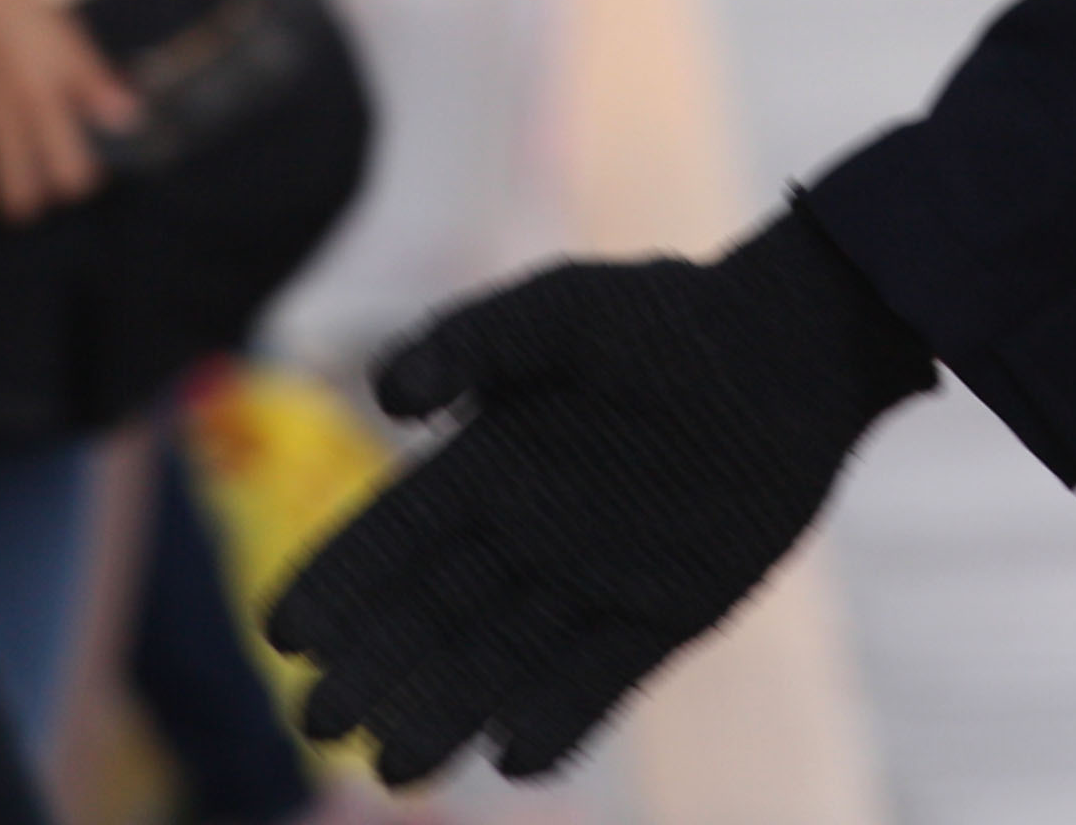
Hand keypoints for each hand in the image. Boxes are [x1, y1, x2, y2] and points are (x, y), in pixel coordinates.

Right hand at [266, 212, 936, 782]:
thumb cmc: (673, 314)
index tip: (283, 631)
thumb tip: (385, 397)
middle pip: (433, 615)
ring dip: (447, 712)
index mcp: (490, 463)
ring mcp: (595, 579)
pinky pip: (601, 678)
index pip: (393, 535)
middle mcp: (529, 532)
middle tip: (317, 722)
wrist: (793, 349)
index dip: (338, 582)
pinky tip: (514, 753)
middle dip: (374, 668)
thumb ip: (473, 341)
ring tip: (393, 767)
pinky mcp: (666, 613)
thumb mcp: (564, 309)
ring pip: (503, 660)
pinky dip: (559, 718)